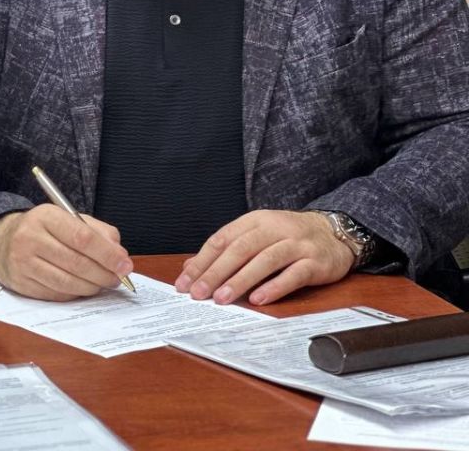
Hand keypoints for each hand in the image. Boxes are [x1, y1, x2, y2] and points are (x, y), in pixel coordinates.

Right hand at [0, 205, 133, 300]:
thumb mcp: (67, 218)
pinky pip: (56, 294)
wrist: (0, 240)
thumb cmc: (42, 229)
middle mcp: (30, 238)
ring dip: (92, 287)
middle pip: (77, 263)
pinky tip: (82, 287)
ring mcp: (23, 263)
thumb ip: (97, 232)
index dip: (107, 254)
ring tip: (103, 284)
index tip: (125, 264)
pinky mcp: (20, 283)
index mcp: (45, 216)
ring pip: (67, 282)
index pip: (82, 237)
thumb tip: (119, 255)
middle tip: (118, 278)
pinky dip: (75, 294)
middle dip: (104, 274)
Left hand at [175, 209, 354, 305]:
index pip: (222, 239)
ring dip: (240, 280)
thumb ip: (227, 250)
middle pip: (240, 249)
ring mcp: (297, 244)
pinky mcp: (316, 261)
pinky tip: (258, 299)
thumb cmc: (288, 237)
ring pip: (265, 260)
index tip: (185, 282)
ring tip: (222, 298)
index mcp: (255, 221)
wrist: (335, 233)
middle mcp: (274, 228)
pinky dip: (275, 287)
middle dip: (216, 272)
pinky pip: (294, 274)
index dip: (202, 261)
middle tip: (198, 293)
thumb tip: (191, 268)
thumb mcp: (256, 236)